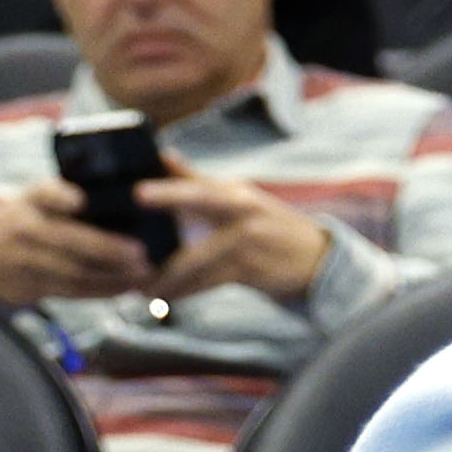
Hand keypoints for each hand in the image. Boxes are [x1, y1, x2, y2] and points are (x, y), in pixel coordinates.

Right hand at [0, 181, 154, 306]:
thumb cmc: (32, 217)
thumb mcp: (40, 198)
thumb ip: (72, 194)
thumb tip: (134, 193)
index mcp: (34, 198)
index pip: (46, 193)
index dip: (62, 196)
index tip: (81, 200)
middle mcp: (26, 226)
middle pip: (67, 239)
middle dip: (106, 247)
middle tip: (140, 251)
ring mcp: (26, 258)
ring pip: (72, 269)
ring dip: (111, 274)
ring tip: (143, 272)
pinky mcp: (32, 283)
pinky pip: (71, 289)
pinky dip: (102, 290)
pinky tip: (127, 286)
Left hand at [140, 174, 331, 304]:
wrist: (316, 259)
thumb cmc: (269, 225)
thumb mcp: (240, 198)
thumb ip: (198, 180)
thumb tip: (163, 154)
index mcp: (236, 193)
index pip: (200, 185)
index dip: (170, 188)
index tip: (137, 190)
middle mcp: (243, 211)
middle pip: (200, 206)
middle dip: (168, 210)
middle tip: (136, 216)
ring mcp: (247, 241)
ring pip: (195, 257)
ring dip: (163, 274)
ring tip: (136, 283)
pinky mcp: (248, 270)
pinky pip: (205, 282)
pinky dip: (181, 291)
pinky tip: (161, 297)